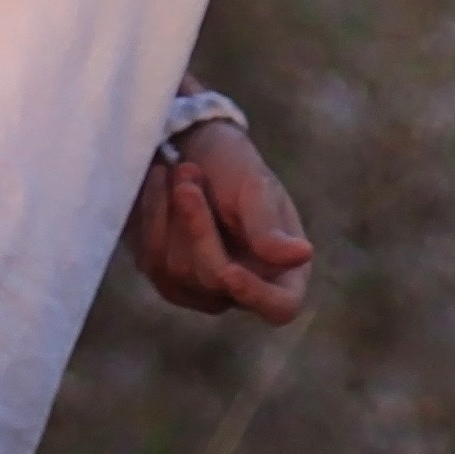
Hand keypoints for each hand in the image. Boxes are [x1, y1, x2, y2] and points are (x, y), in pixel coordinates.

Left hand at [129, 122, 315, 325]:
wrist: (191, 147)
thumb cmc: (234, 166)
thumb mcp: (256, 187)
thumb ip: (269, 226)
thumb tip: (301, 256)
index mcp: (282, 268)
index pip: (280, 306)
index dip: (256, 296)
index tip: (229, 271)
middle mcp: (245, 288)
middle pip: (216, 281)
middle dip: (198, 224)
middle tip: (190, 172)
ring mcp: (203, 290)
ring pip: (180, 273)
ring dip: (173, 214)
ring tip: (182, 171)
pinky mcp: (167, 281)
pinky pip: (152, 263)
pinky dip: (154, 218)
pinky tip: (159, 185)